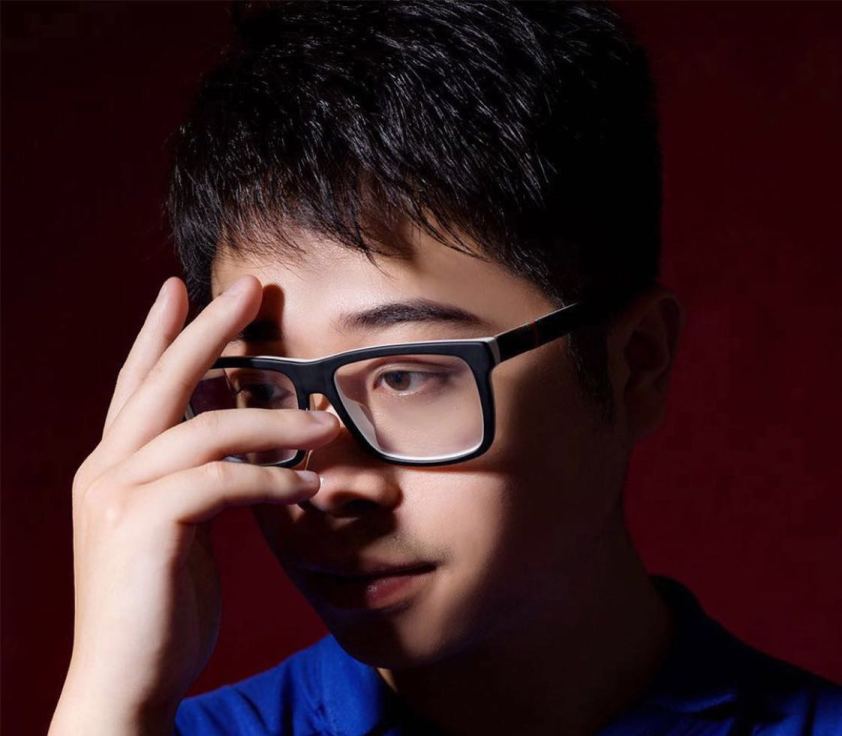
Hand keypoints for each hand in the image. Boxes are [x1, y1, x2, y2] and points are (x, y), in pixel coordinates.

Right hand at [48, 275, 339, 734]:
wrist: (127, 681)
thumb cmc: (160, 606)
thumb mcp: (177, 529)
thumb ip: (195, 481)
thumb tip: (237, 445)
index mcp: (115, 465)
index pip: (138, 383)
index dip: (160, 333)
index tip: (182, 288)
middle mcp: (107, 468)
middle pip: (162, 378)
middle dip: (208, 329)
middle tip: (250, 288)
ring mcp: (120, 494)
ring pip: (206, 427)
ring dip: (276, 422)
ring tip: (329, 424)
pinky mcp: (144, 524)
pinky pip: (223, 481)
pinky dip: (272, 479)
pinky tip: (309, 487)